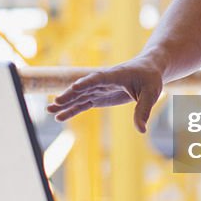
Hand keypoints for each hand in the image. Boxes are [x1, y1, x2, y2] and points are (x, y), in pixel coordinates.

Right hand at [46, 58, 163, 130]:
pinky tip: (59, 116)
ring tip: (49, 111)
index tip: (75, 87)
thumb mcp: (151, 93)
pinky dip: (72, 110)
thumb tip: (141, 130)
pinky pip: (83, 103)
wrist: (147, 70)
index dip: (87, 82)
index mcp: (115, 75)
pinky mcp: (99, 97)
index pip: (99, 78)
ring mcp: (99, 89)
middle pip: (83, 88)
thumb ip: (144, 110)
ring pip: (79, 96)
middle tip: (55, 103)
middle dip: (70, 95)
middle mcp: (103, 81)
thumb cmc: (150, 78)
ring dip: (65, 103)